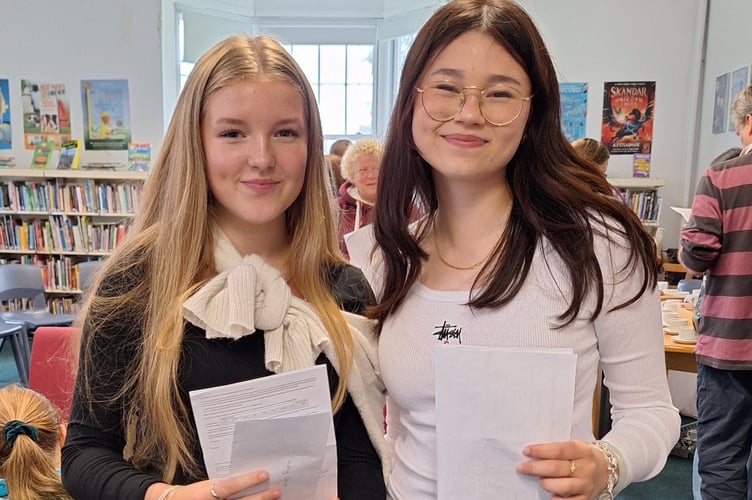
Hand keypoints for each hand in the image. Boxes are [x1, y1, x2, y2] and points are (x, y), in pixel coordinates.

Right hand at [147, 470, 280, 499]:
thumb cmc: (192, 494)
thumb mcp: (204, 485)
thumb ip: (222, 482)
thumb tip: (248, 472)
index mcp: (204, 494)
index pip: (228, 487)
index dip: (247, 481)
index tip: (264, 474)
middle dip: (260, 497)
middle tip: (277, 489)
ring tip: (275, 496)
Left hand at [515, 440, 607, 499]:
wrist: (605, 469)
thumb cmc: (581, 456)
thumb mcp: (574, 447)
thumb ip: (557, 450)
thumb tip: (531, 454)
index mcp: (582, 450)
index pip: (559, 450)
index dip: (540, 451)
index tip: (526, 451)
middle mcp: (586, 467)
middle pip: (557, 468)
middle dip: (536, 468)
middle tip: (522, 467)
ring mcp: (586, 484)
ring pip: (564, 486)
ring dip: (546, 483)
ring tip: (540, 481)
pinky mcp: (586, 497)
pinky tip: (551, 496)